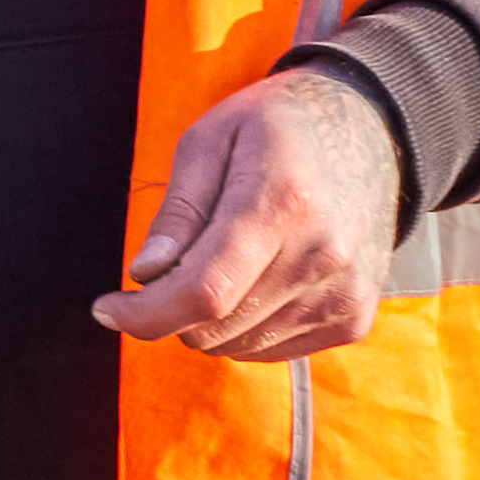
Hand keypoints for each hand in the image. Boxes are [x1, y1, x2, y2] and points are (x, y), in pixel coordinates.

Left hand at [95, 69, 405, 363]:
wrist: (372, 131)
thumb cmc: (278, 127)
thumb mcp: (210, 139)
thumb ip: (177, 211)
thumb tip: (145, 275)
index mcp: (282, 203)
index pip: (204, 291)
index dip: (145, 313)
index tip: (107, 308)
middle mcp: (322, 256)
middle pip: (215, 327)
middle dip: (171, 309)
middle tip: (173, 263)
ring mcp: (344, 293)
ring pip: (238, 347)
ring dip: (210, 319)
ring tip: (227, 259)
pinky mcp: (354, 318)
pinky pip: (272, 352)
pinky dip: (246, 327)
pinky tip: (258, 277)